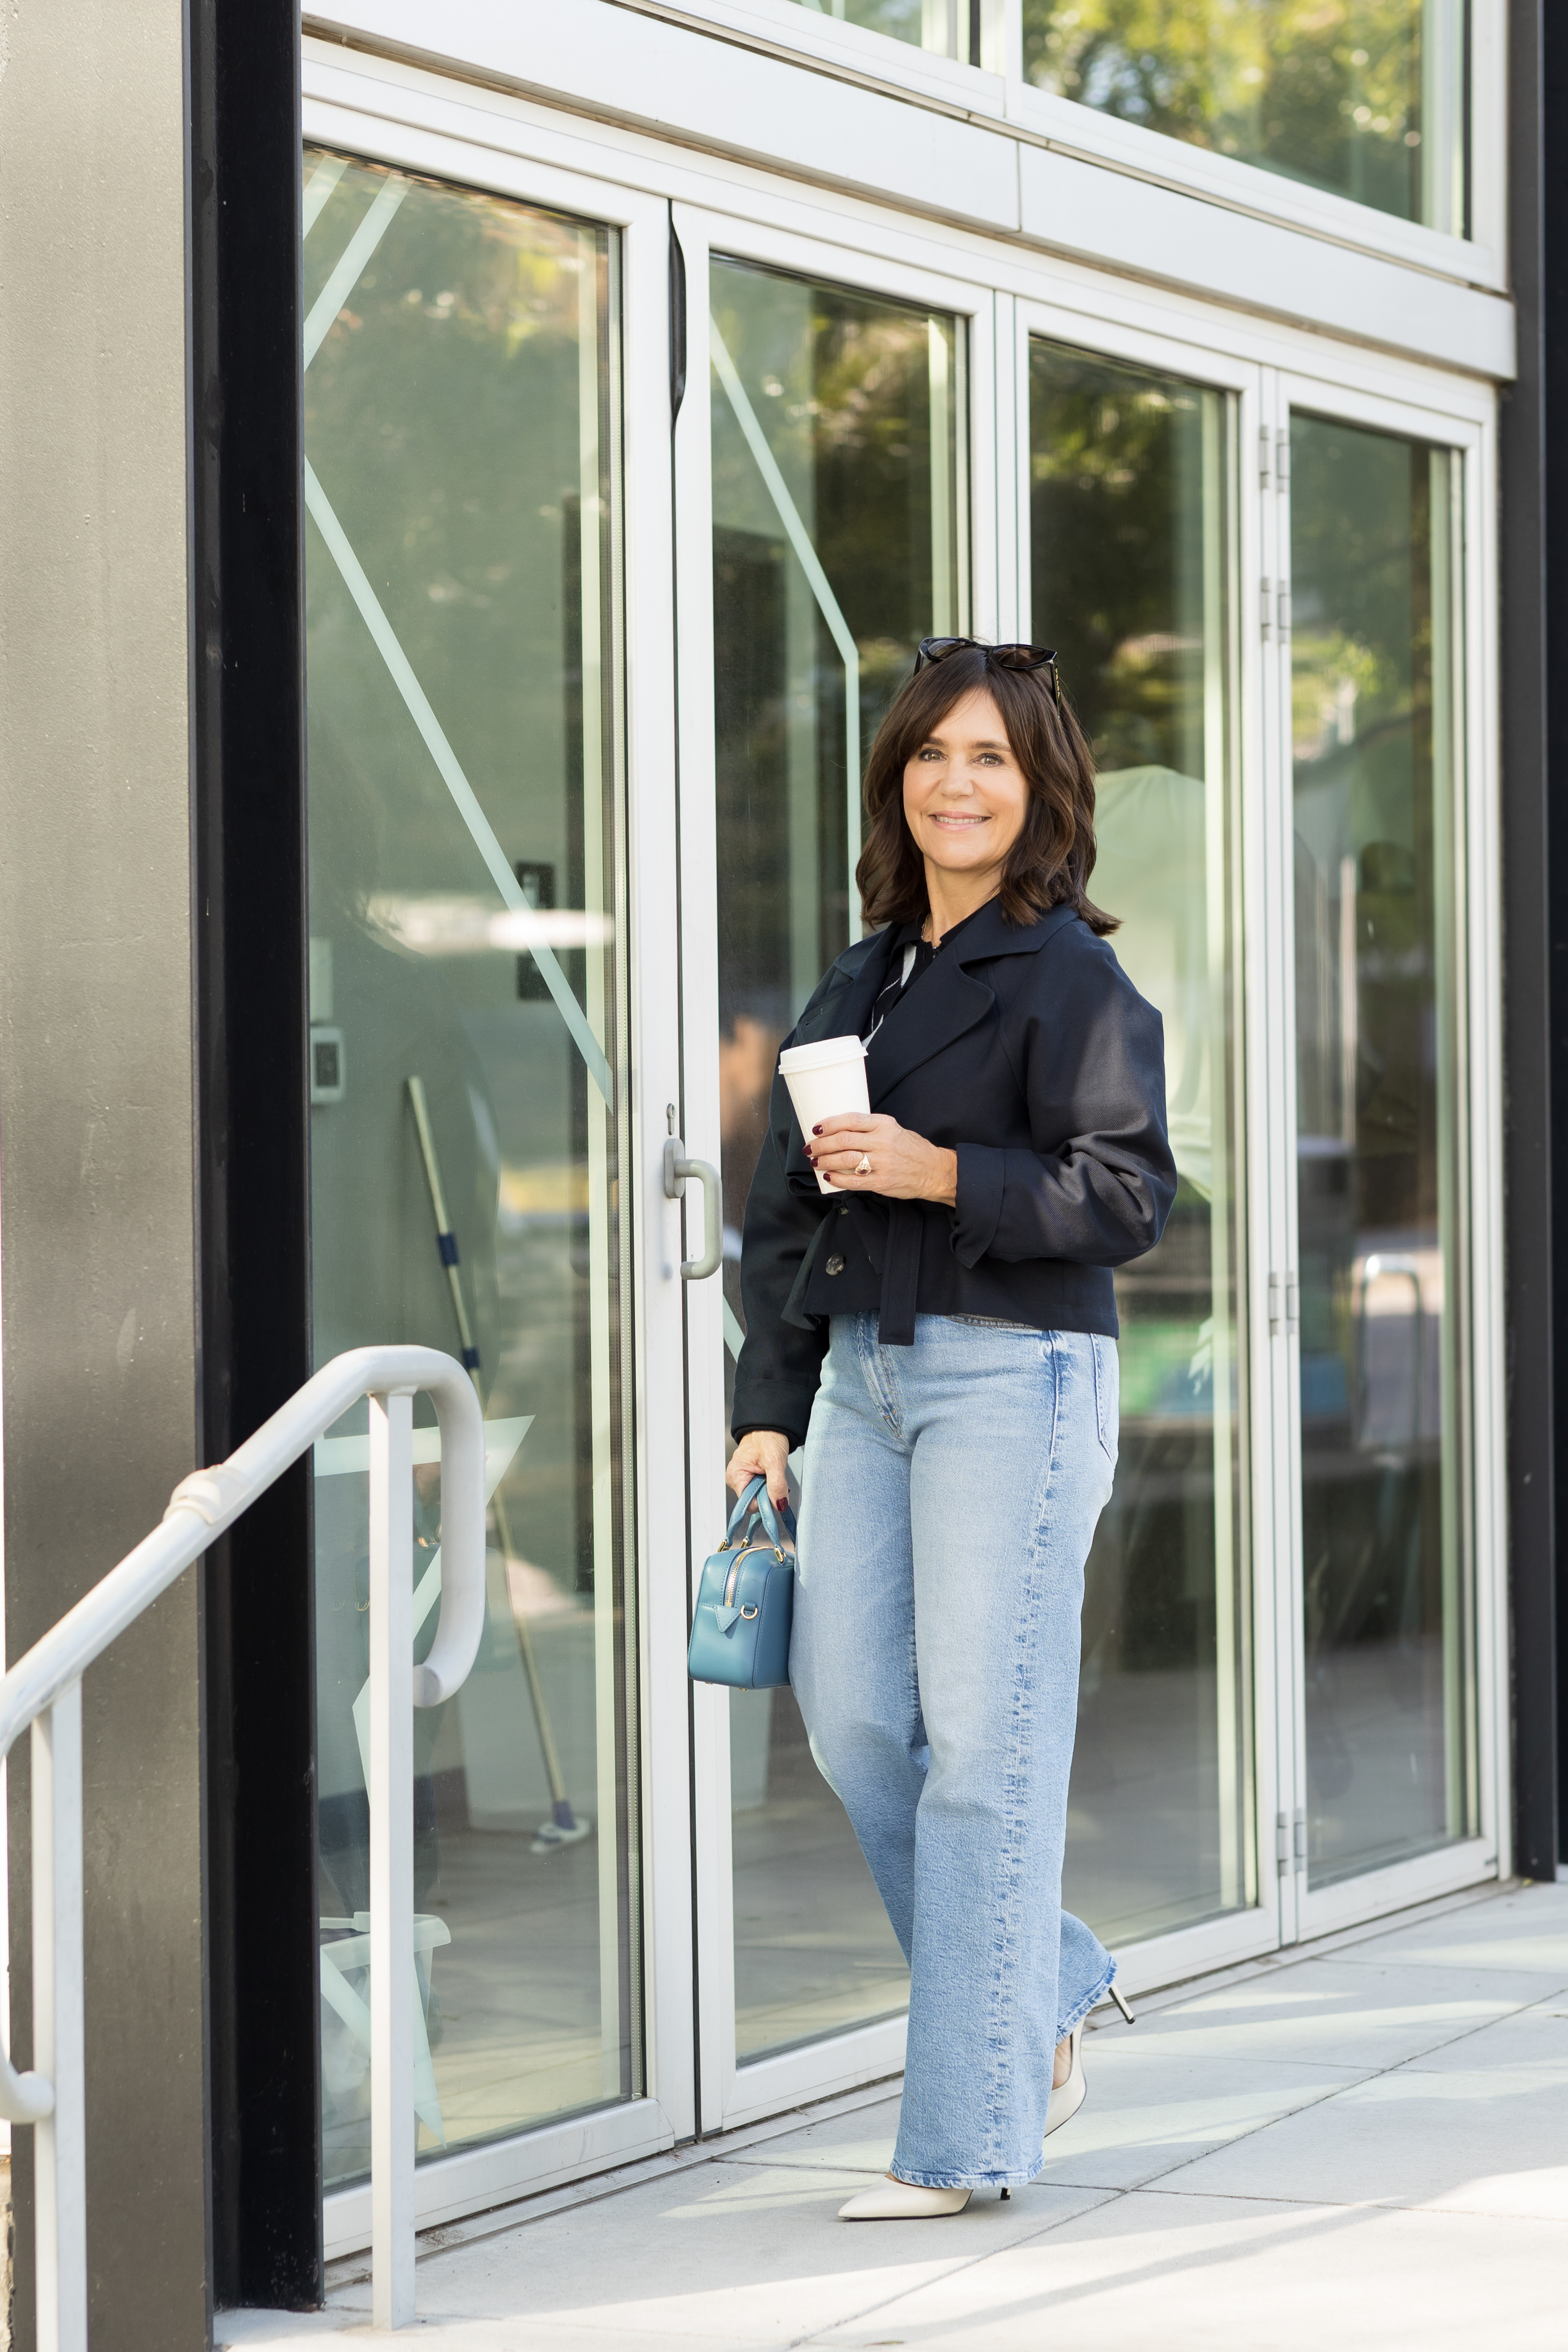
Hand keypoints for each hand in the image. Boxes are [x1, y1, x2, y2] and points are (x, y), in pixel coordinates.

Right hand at [727, 1429, 791, 1507]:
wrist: (770, 1427)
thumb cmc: (767, 1438)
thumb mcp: (774, 1461)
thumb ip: (777, 1485)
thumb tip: (779, 1504)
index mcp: (735, 1476)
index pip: (748, 1504)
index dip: (763, 1502)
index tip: (774, 1494)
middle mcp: (736, 1479)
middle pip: (754, 1501)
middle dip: (767, 1494)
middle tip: (774, 1477)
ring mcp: (743, 1478)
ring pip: (759, 1496)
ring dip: (769, 1489)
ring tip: (771, 1472)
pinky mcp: (750, 1477)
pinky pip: (760, 1489)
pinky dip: (768, 1484)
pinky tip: (770, 1474)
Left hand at [805, 1112, 957, 1204]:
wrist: (934, 1171)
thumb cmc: (912, 1149)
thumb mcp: (894, 1129)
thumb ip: (871, 1128)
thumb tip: (840, 1131)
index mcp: (885, 1125)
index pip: (851, 1120)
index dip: (829, 1124)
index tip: (817, 1129)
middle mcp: (883, 1142)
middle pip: (844, 1140)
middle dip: (822, 1144)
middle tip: (811, 1147)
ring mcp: (882, 1163)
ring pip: (846, 1159)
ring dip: (825, 1161)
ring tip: (815, 1162)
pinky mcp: (882, 1182)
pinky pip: (853, 1181)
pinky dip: (837, 1179)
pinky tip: (829, 1176)